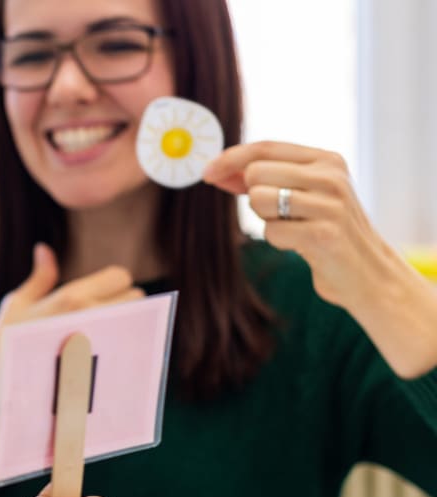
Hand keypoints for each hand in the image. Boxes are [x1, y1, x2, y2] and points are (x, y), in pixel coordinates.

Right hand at [0, 244, 142, 485]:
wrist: (1, 394)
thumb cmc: (4, 346)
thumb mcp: (16, 305)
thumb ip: (40, 277)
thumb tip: (45, 249)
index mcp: (72, 298)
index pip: (120, 276)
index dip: (111, 283)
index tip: (97, 295)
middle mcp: (94, 319)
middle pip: (135, 298)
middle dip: (122, 304)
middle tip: (100, 317)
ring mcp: (105, 347)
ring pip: (139, 325)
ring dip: (127, 327)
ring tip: (103, 337)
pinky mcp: (109, 372)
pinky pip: (134, 352)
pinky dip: (126, 351)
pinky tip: (104, 358)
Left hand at [203, 141, 390, 308]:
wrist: (367, 271)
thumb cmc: (325, 230)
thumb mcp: (304, 194)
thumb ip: (267, 178)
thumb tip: (219, 170)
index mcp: (327, 160)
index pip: (265, 147)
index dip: (230, 158)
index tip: (207, 173)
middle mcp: (331, 176)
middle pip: (256, 173)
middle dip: (253, 197)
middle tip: (280, 214)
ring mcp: (330, 204)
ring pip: (259, 200)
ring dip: (267, 220)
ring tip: (296, 228)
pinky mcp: (324, 234)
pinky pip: (271, 231)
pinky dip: (279, 240)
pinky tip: (303, 245)